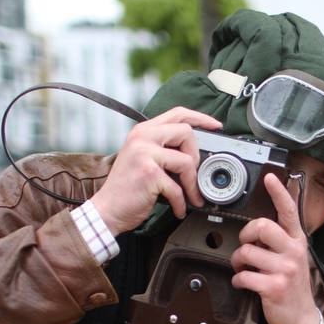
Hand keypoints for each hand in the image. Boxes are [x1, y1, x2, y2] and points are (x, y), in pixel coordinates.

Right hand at [91, 107, 221, 234]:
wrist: (107, 209)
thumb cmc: (127, 188)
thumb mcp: (143, 158)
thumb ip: (164, 148)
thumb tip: (195, 151)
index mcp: (143, 130)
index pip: (177, 113)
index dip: (200, 118)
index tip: (215, 126)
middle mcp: (142, 137)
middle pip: (186, 133)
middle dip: (197, 157)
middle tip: (193, 175)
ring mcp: (144, 153)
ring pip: (187, 161)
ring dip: (193, 184)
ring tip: (190, 196)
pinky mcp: (149, 173)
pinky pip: (178, 187)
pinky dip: (181, 203)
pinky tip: (178, 208)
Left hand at [230, 173, 320, 323]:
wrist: (301, 318)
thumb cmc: (292, 286)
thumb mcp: (293, 258)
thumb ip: (280, 240)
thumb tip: (258, 225)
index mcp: (297, 241)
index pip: (289, 211)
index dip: (278, 192)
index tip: (269, 178)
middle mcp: (293, 252)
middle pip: (262, 226)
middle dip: (245, 235)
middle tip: (246, 246)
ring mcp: (285, 270)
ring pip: (247, 252)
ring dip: (238, 262)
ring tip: (244, 268)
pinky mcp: (274, 287)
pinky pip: (244, 276)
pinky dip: (238, 280)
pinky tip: (244, 283)